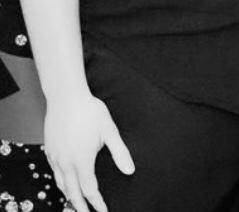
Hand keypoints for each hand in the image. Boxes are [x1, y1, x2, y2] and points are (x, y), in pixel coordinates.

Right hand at [44, 92, 134, 211]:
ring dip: (70, 196)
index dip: (97, 203)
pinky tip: (66, 181)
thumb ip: (120, 152)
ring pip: (61, 184)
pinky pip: (54, 173)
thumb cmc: (90, 111)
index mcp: (82, 160)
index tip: (104, 211)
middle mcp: (66, 163)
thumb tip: (130, 171)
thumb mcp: (109, 130)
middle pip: (72, 192)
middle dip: (81, 206)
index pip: (89, 190)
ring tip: (77, 204)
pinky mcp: (49, 150)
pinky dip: (61, 183)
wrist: (66, 97)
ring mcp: (55, 157)